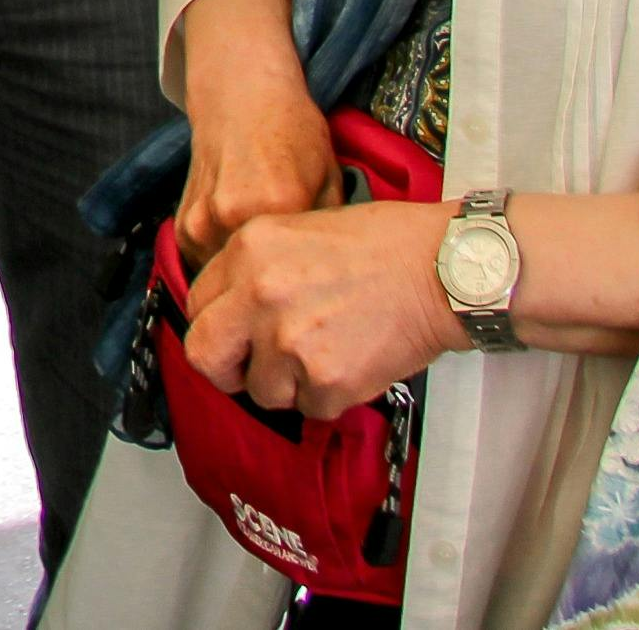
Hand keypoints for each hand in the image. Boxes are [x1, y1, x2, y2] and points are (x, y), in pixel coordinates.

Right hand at [175, 0, 332, 265]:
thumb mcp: (332, 177)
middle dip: (283, 283)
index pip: (304, 271)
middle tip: (300, 275)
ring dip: (252, 277)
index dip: (318, 278)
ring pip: (232, 278)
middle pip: (263, 280)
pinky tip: (246, 241)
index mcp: (279, 205)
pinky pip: (212, 267)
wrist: (241, 98)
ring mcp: (200, 224)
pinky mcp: (183, 230)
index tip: (325, 278)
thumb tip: (336, 276)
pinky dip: (230, 263)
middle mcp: (231, 217)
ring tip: (273, 259)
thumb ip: (330, 231)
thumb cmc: (293, 133)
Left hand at [181, 199, 459, 419]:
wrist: (441, 270)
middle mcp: (259, 295)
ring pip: (262, 391)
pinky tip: (353, 362)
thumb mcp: (298, 230)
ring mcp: (290, 341)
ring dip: (290, 384)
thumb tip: (232, 310)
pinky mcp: (326, 380)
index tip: (237, 335)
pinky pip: (311, 409)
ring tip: (327, 353)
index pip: (197, 306)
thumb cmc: (383, 246)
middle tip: (254, 369)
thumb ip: (254, 268)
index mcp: (247, 250)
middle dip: (228, 369)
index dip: (219, 326)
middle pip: (205, 356)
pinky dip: (330, 396)